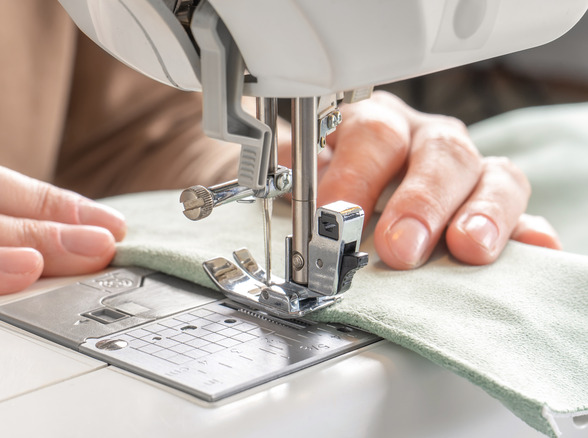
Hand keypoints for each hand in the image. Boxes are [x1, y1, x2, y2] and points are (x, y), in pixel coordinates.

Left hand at [283, 91, 560, 268]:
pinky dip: (526, 232)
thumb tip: (285, 192)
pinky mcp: (490, 208)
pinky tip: (532, 247)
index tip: (336, 214)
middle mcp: (422, 141)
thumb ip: (289, 179)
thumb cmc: (312, 183)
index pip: (374, 134)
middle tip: (400, 247)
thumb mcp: (290, 175)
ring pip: (492, 174)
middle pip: (440, 150)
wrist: (326, 197)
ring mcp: (463, 172)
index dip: (357, 174)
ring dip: (482, 213)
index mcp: (372, 124)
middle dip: (421, 200)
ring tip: (470, 248)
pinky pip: (521, 213)